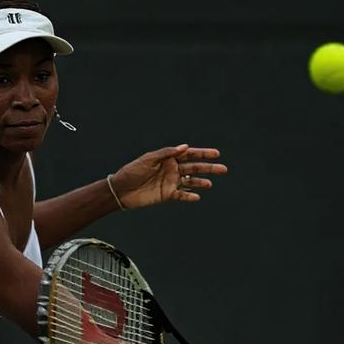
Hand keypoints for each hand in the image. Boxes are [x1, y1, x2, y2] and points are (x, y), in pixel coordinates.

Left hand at [109, 144, 227, 209]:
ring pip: (190, 181)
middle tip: (223, 169)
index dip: (203, 154)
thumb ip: (167, 153)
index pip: (189, 154)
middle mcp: (172, 169)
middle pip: (194, 167)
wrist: (120, 190)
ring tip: (210, 183)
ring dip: (201, 182)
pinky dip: (189, 196)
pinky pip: (181, 195)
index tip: (216, 154)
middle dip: (208, 168)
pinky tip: (196, 197)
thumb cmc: (132, 171)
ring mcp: (170, 182)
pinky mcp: (166, 195)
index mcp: (168, 158)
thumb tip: (185, 147)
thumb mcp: (148, 159)